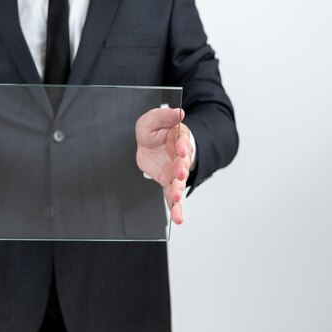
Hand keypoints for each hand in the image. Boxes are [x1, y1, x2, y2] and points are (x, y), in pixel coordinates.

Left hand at [135, 108, 192, 223]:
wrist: (148, 144)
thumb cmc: (154, 131)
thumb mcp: (153, 119)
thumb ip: (164, 117)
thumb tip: (179, 113)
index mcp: (179, 138)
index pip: (183, 140)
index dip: (183, 144)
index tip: (182, 148)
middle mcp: (180, 156)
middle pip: (183, 163)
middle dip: (182, 168)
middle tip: (180, 173)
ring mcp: (175, 171)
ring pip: (179, 182)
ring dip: (178, 190)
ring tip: (176, 199)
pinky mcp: (169, 182)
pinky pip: (171, 197)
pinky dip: (175, 208)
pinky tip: (179, 219)